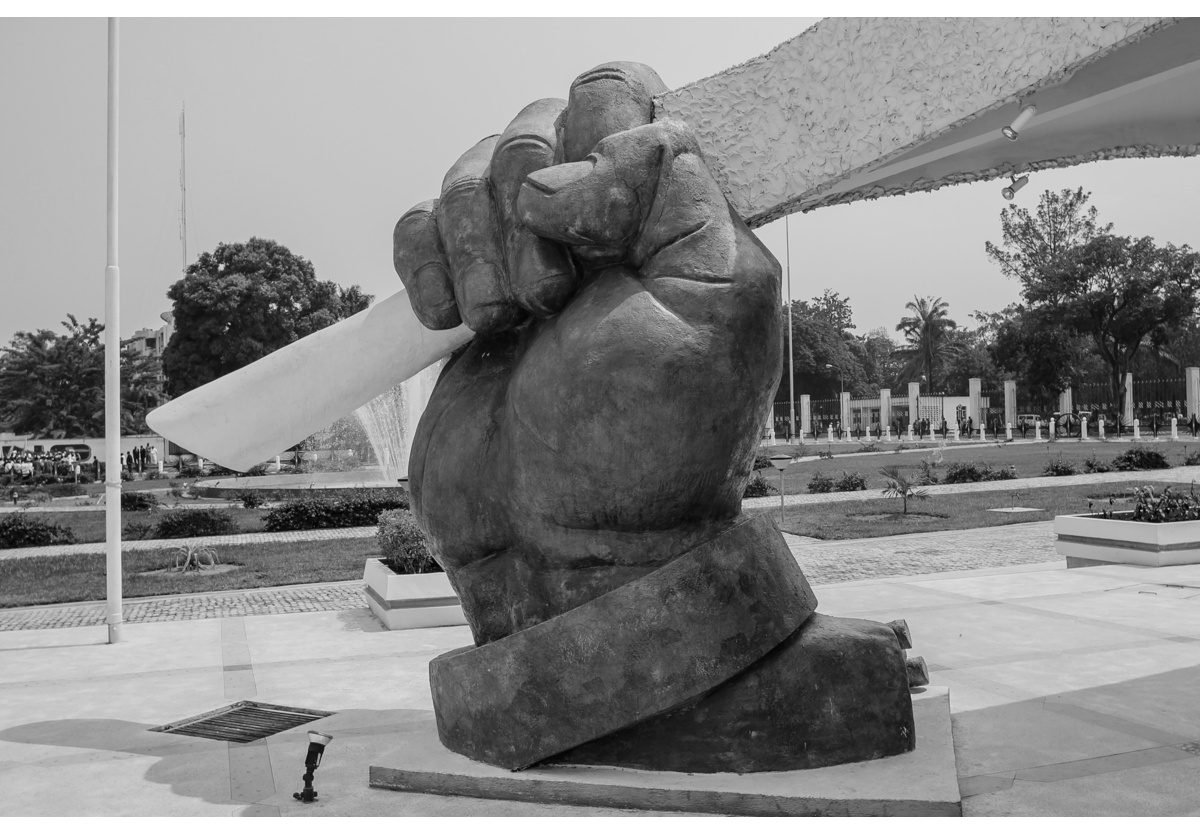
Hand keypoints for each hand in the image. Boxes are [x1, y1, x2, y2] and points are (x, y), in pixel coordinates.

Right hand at [393, 63, 781, 643]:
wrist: (557, 541)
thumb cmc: (644, 443)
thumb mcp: (711, 305)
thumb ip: (675, 188)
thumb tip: (567, 167)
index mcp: (675, 215)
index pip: (624, 96)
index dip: (594, 143)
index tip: (596, 232)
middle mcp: (602, 224)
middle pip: (535, 122)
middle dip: (528, 212)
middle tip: (554, 302)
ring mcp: (526, 257)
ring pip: (470, 169)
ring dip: (477, 249)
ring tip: (508, 327)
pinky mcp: (461, 292)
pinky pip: (418, 221)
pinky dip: (426, 265)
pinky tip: (455, 325)